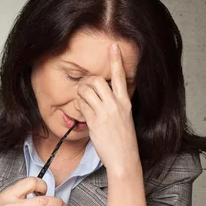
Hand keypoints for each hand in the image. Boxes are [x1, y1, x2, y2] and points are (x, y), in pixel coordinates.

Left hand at [74, 43, 140, 177]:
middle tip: (85, 88)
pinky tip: (84, 113)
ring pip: (86, 90)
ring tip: (83, 101)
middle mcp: (115, 105)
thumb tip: (103, 94)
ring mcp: (104, 113)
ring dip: (81, 93)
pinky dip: (80, 106)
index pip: (120, 76)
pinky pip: (81, 106)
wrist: (124, 159)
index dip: (116, 60)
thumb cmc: (124, 140)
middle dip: (87, 81)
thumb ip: (116, 104)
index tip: (113, 46)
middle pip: (97, 80)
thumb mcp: (125, 118)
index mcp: (125, 102)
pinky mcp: (94, 122)